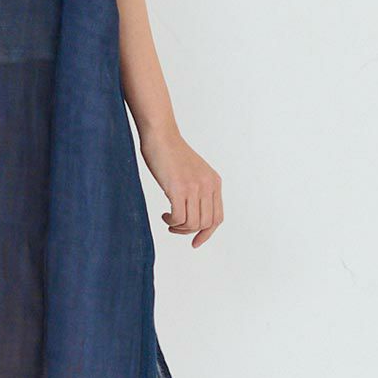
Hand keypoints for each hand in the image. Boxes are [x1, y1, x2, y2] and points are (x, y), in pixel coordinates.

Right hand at [139, 127, 222, 246]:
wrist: (161, 136)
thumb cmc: (171, 153)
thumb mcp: (193, 173)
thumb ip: (198, 190)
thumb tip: (193, 216)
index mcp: (214, 182)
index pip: (217, 217)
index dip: (207, 233)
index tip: (195, 242)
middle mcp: (208, 186)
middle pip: (206, 223)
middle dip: (189, 232)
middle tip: (174, 228)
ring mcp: (194, 187)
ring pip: (192, 223)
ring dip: (179, 228)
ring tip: (168, 221)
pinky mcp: (178, 188)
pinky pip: (179, 217)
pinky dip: (171, 221)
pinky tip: (164, 215)